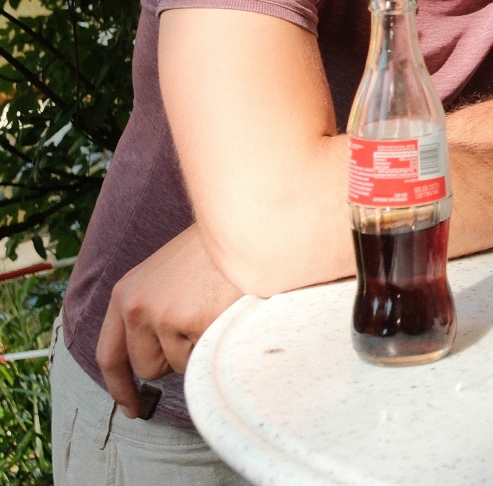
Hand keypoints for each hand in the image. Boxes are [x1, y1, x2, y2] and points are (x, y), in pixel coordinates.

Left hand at [95, 225, 241, 417]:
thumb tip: (157, 359)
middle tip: (200, 326)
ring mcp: (166, 316)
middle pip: (148, 367)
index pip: (109, 354)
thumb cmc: (214, 248)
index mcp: (126, 294)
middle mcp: (138, 307)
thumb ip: (153, 309)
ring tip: (218, 309)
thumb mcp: (166, 274)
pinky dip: (224, 340)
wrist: (244, 222)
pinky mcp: (197, 321)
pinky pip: (210, 355)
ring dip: (203, 346)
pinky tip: (231, 310)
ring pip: (183, 364)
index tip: (132, 407)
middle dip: (174, 359)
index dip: (119, 386)